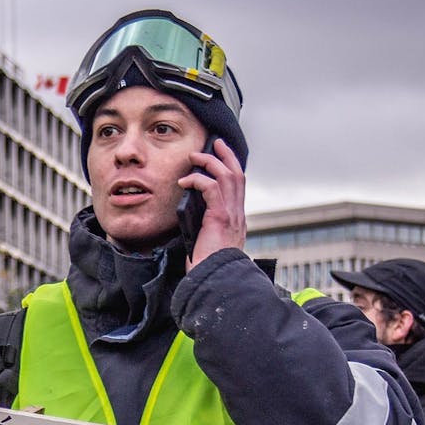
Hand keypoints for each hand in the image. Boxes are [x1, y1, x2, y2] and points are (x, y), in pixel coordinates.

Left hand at [178, 138, 246, 269]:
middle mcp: (238, 214)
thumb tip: (191, 219)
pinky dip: (198, 179)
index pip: (238, 188)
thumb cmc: (210, 268)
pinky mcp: (220, 217)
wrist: (216, 281)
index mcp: (236, 220)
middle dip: (226, 156)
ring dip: (210, 162)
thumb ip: (205, 229)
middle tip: (215, 143)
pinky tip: (185, 181)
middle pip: (237, 175)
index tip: (222, 157)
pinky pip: (211, 188)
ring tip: (195, 157)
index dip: (232, 169)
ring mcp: (231, 215)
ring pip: (227, 176)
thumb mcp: (209, 244)